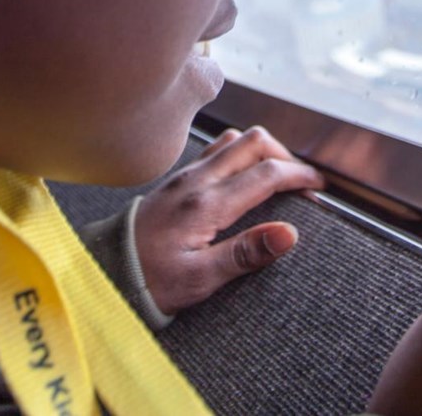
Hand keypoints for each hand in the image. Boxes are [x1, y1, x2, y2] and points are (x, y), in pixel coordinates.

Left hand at [134, 126, 323, 313]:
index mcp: (206, 204)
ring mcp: (184, 175)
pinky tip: (242, 178)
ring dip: (260, 151)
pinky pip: (214, 150)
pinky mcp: (175, 180)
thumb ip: (245, 253)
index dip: (299, 176)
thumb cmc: (150, 281)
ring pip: (233, 140)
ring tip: (274, 177)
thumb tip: (288, 234)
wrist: (104, 273)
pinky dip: (239, 154)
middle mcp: (196, 181)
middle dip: (285, 156)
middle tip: (299, 181)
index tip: (317, 188)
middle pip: (253, 141)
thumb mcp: (199, 278)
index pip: (266, 174)